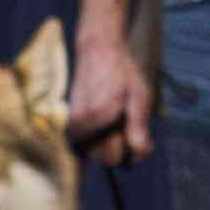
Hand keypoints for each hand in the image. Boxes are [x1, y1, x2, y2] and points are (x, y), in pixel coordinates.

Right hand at [64, 26, 152, 162]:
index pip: (113, 158)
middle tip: (125, 120)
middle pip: (102, 159)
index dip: (129, 149)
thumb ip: (138, 127)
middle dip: (119, 146)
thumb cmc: (122, 72)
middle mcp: (78, 125)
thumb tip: (140, 154)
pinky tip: (107, 118)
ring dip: (109, 142)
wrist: (98, 50)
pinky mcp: (69, 122)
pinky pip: (87, 144)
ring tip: (116, 116)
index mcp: (95, 119)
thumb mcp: (139, 97)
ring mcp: (71, 125)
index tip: (134, 128)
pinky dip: (100, 137)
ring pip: (95, 152)